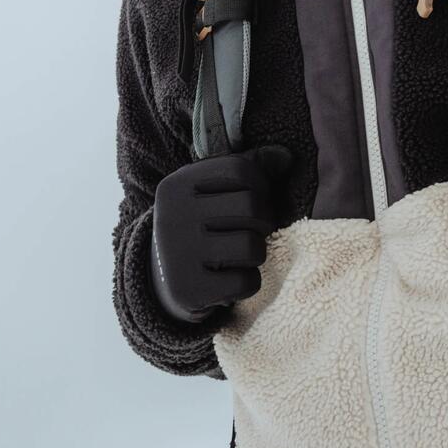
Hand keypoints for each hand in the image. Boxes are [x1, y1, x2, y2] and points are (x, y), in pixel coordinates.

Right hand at [151, 145, 290, 322]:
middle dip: (263, 220)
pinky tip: (230, 278)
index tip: (253, 200)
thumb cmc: (202, 222)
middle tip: (252, 230)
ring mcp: (178, 255)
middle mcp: (173, 217)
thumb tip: (286, 157)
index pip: (242, 170)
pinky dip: (247, 282)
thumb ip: (251, 166)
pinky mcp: (188, 290)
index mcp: (178, 185)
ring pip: (252, 247)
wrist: (161, 277)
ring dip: (256, 253)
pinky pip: (246, 282)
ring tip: (240, 254)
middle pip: (251, 207)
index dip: (261, 185)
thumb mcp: (214, 188)